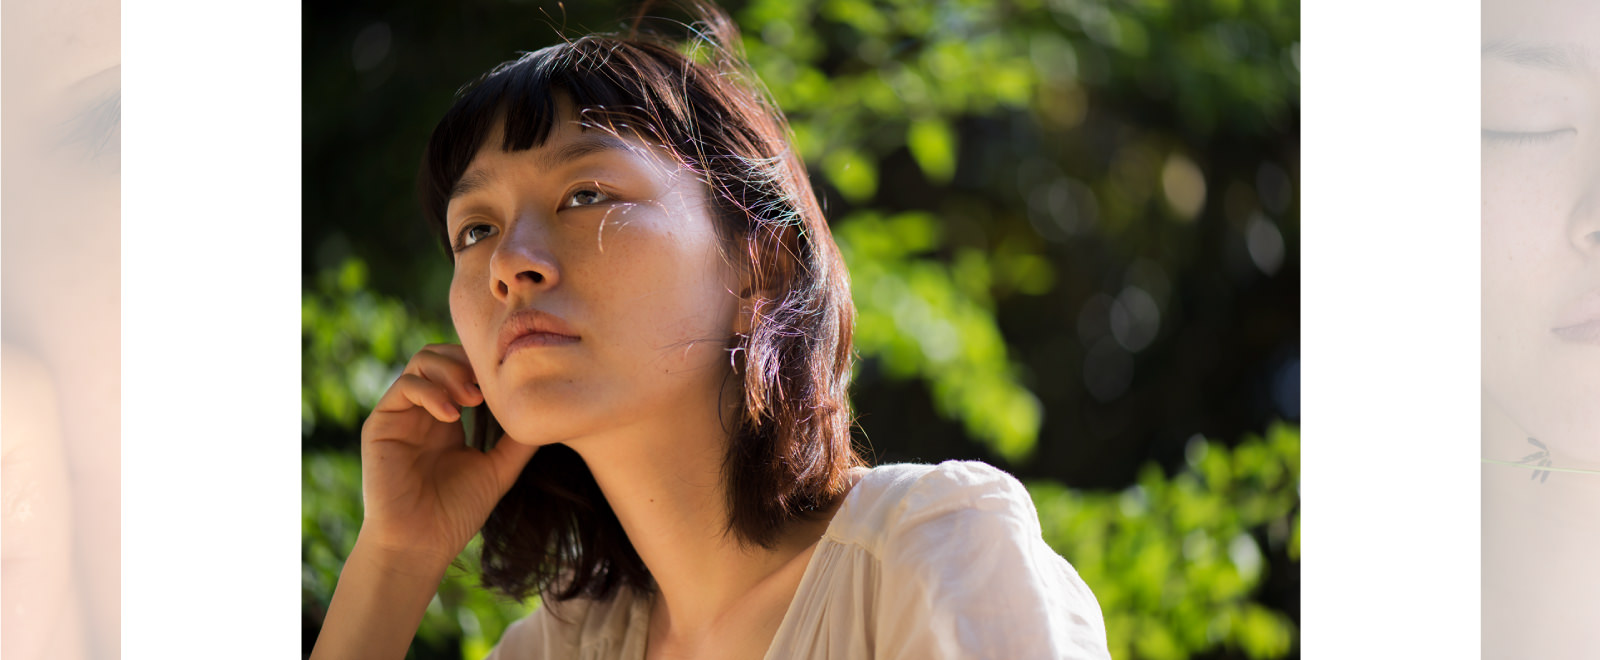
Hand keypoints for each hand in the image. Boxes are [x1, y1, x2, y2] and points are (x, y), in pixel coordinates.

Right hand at [356, 344, 537, 567]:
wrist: (420, 544)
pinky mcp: (381, 424)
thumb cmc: (456, 512)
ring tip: (475, 399)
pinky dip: (432, 391)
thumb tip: (547, 411)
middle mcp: (422, 411)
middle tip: (490, 387)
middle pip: (442, 355)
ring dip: (452, 370)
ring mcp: (401, 415)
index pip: (463, 368)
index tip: (510, 379)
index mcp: (448, 418)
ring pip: (422, 362)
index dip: (485, 365)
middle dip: (469, 361)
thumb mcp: (498, 469)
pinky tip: (453, 416)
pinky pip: (405, 386)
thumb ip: (518, 440)